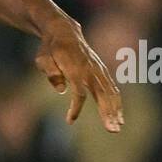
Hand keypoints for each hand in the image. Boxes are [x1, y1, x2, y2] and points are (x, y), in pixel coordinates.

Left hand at [34, 18, 122, 132]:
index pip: (79, 92)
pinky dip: (116, 102)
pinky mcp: (101, 70)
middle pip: (101, 93)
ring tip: (117, 127)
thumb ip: (51, 72)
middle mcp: (90, 69)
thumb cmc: (50, 48)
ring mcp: (98, 69)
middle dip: (108, 113)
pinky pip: (111, 87)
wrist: (64, 31)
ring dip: (115, 110)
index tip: (70, 120)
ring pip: (110, 91)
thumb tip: (61, 89)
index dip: (76, 107)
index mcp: (74, 68)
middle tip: (113, 130)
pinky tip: (118, 116)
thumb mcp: (43, 59)